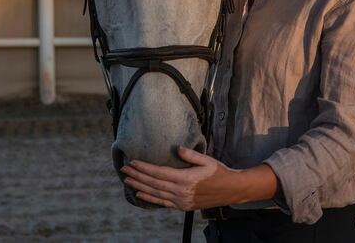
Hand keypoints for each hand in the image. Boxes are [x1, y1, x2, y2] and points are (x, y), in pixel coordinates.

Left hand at [120, 146, 239, 210]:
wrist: (230, 190)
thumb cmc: (220, 173)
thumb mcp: (207, 160)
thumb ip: (191, 155)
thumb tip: (177, 148)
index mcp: (186, 179)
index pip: (159, 172)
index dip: (144, 168)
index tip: (133, 162)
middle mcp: (181, 192)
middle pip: (153, 183)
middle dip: (137, 176)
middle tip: (124, 170)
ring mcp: (181, 201)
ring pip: (155, 193)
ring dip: (139, 186)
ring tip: (127, 180)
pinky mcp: (182, 206)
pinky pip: (162, 202)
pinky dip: (149, 198)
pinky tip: (139, 193)